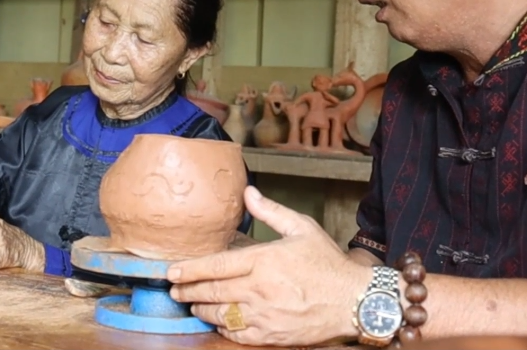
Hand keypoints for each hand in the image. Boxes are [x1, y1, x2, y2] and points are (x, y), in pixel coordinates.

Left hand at [168, 186, 370, 345]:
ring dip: (201, 309)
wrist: (353, 300)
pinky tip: (218, 320)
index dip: (191, 269)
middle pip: (212, 292)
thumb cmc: (328, 263)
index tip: (172, 271)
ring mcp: (264, 314)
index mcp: (264, 260)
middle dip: (188, 291)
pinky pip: (237, 333)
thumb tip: (248, 193)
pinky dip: (223, 327)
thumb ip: (271, 211)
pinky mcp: (271, 334)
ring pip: (220, 314)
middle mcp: (259, 288)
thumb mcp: (302, 228)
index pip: (217, 266)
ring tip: (192, 304)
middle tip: (173, 289)